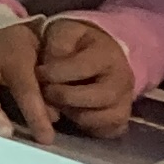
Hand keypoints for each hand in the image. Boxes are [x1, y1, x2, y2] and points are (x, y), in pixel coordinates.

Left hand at [32, 15, 139, 138]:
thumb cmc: (76, 43)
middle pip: (98, 97)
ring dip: (74, 114)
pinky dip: (87, 127)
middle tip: (46, 92)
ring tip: (58, 103)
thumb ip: (57, 45)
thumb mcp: (65, 32)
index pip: (84, 67)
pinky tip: (72, 114)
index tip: (38, 73)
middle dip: (65, 97)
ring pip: (102, 118)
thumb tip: (50, 68)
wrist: (97, 54)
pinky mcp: (120, 119)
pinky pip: (107, 131)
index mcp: (108, 55)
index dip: (56, 73)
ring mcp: (125, 101)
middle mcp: (123, 80)